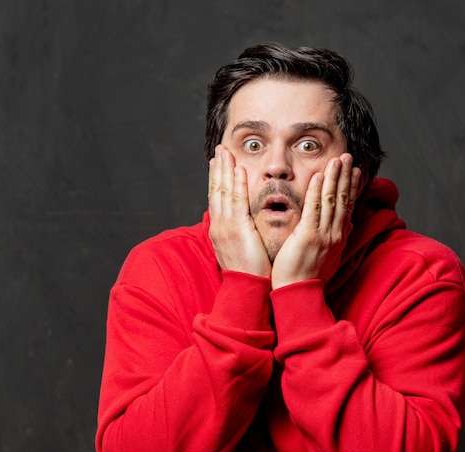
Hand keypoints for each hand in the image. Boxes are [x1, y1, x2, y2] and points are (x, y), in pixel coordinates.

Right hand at [208, 145, 271, 276]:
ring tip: (226, 152)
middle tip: (218, 150)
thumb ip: (238, 234)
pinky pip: (238, 202)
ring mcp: (226, 227)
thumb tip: (241, 225)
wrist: (246, 288)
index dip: (216, 180)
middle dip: (218, 169)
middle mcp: (219, 226)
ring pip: (224, 192)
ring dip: (225, 170)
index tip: (217, 164)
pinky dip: (237, 185)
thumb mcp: (238, 249)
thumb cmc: (247, 272)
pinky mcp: (238, 229)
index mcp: (219, 230)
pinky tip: (238, 170)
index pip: (216, 199)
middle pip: (216, 191)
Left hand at [271, 153, 360, 289]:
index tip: (356, 172)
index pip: (347, 207)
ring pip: (332, 201)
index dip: (352, 188)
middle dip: (346, 176)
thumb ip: (336, 241)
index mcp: (338, 238)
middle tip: (348, 157)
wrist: (299, 294)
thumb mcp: (328, 258)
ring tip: (338, 159)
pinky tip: (320, 177)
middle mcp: (335, 234)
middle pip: (343, 200)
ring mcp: (323, 235)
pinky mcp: (309, 237)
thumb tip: (346, 228)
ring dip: (335, 178)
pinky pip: (314, 210)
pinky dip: (317, 192)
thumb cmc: (308, 278)